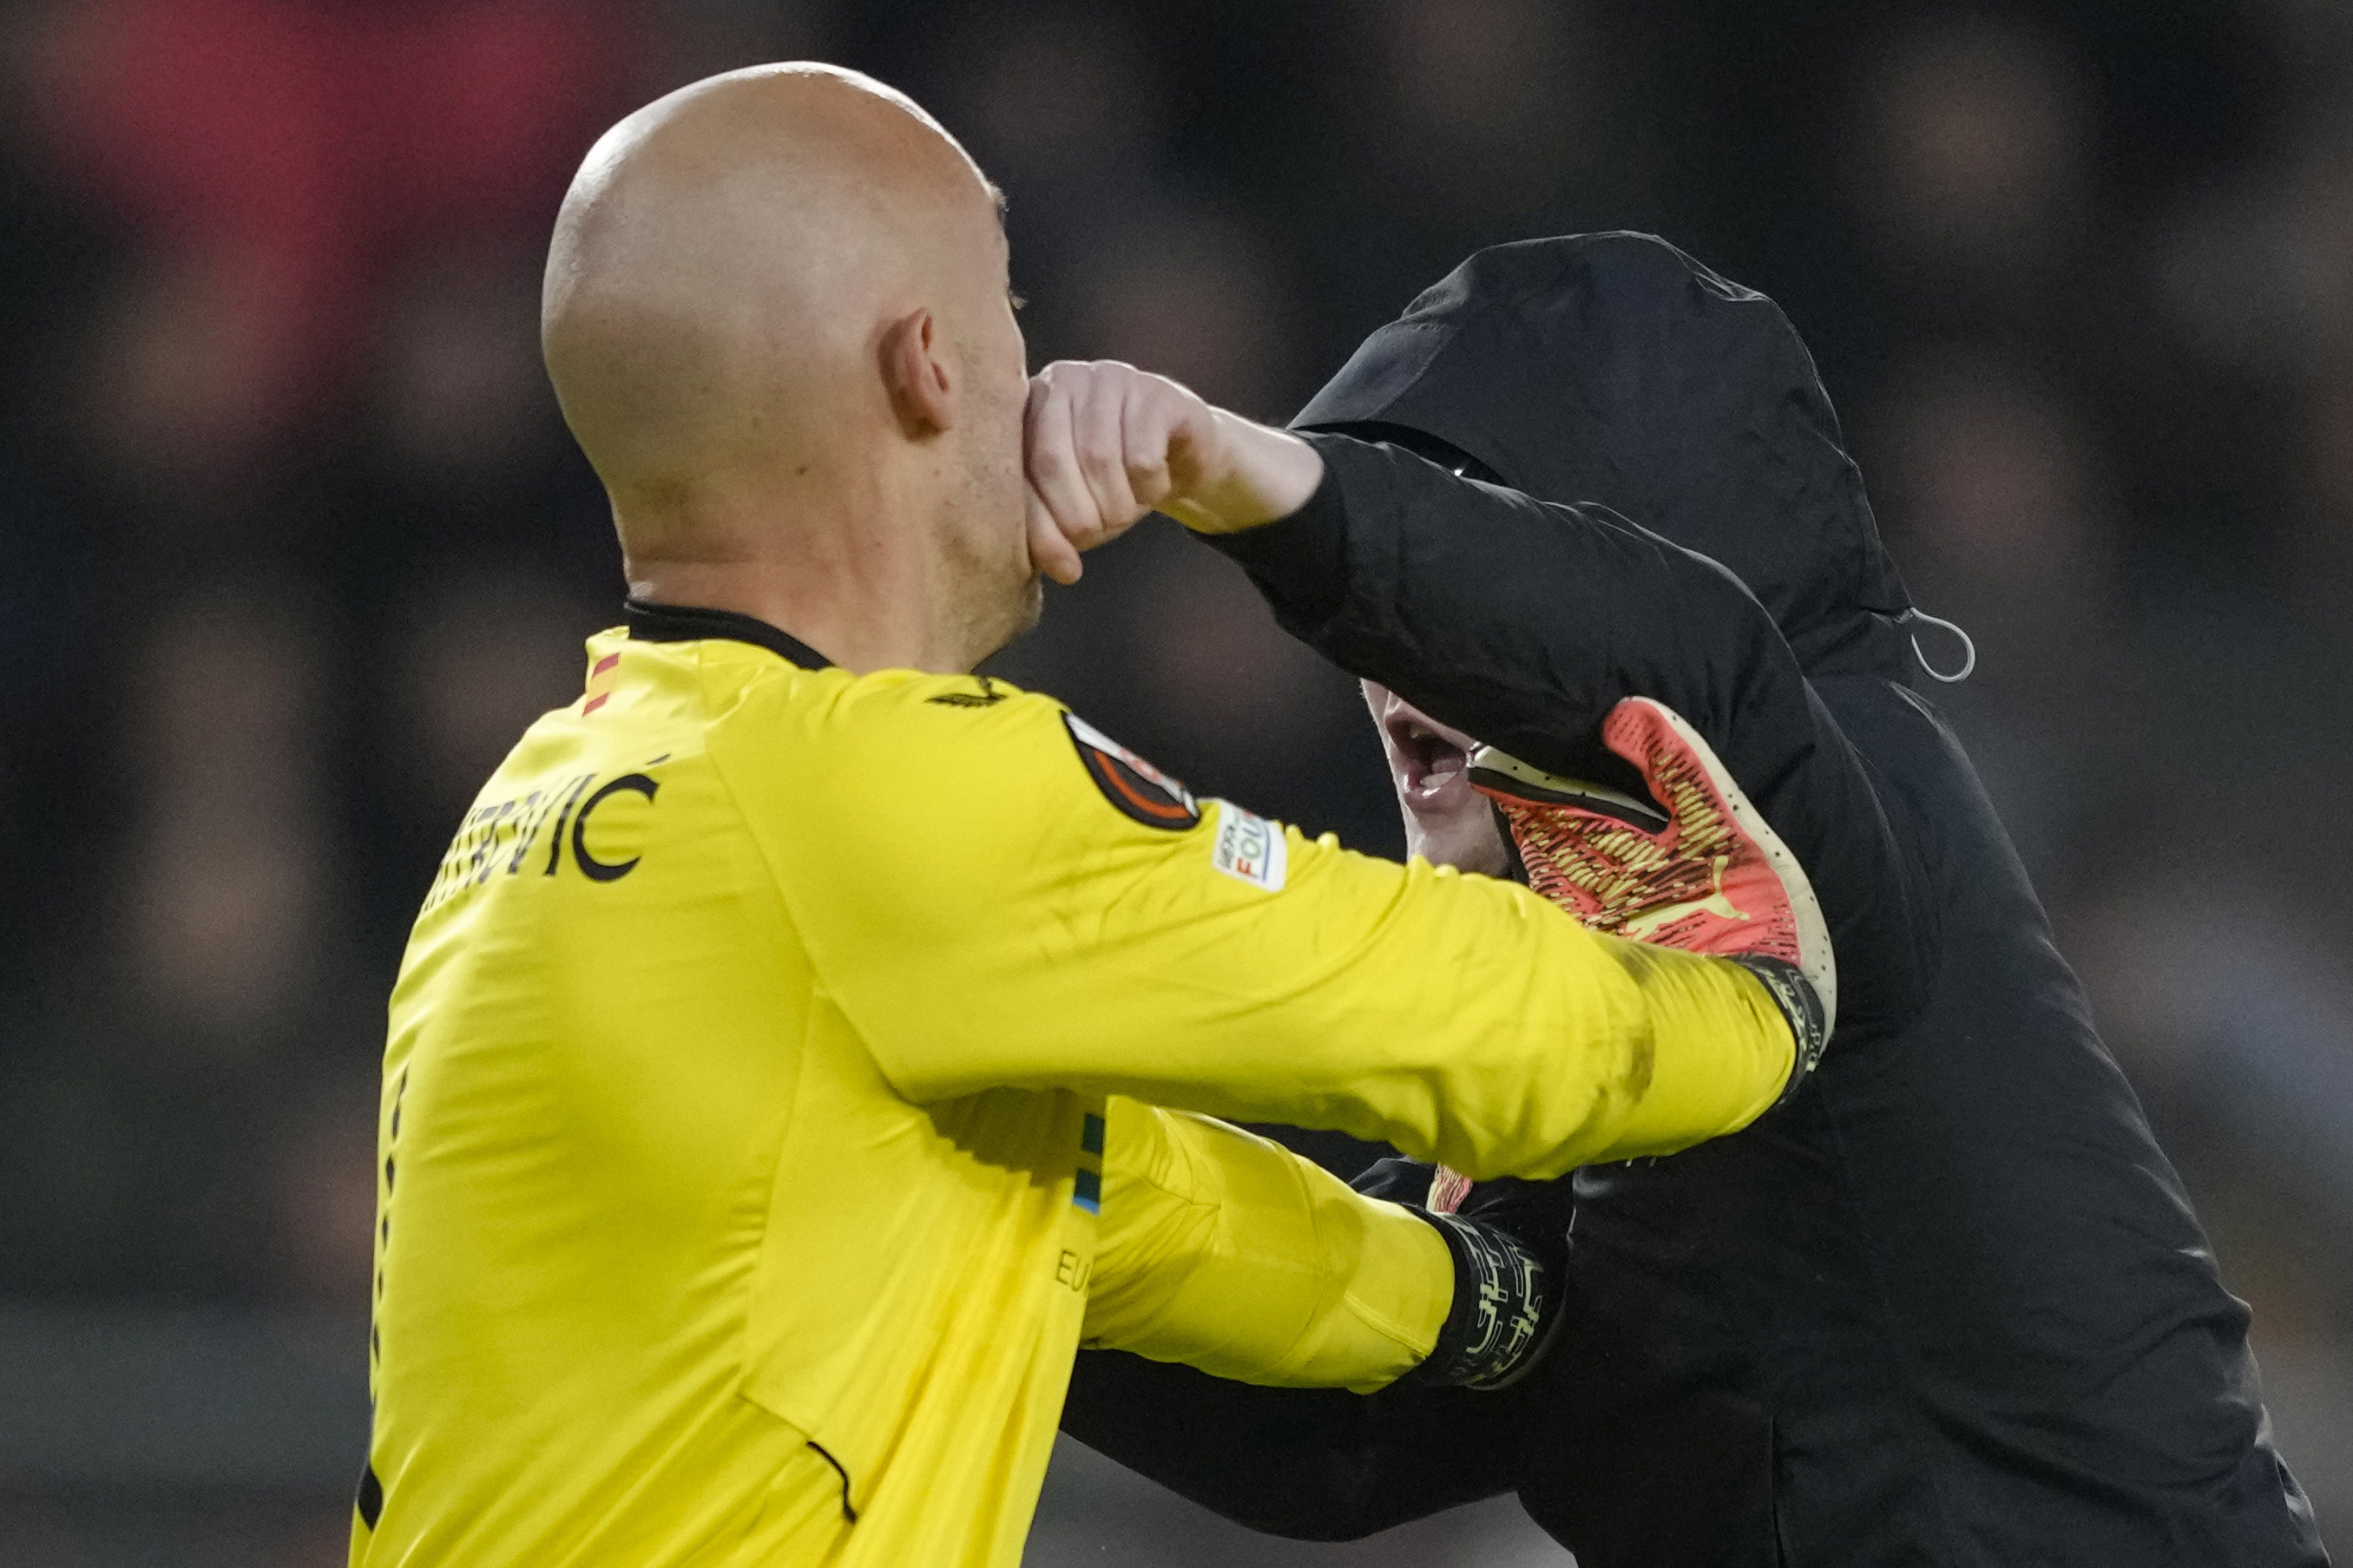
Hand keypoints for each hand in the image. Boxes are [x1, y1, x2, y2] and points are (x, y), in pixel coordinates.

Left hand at [1022, 359, 1324, 583]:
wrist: (1183, 459)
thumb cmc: (1115, 484)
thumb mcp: (1074, 511)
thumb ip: (1050, 534)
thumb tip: (1063, 569)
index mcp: (1028, 404)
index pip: (1018, 468)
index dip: (1039, 524)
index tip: (1064, 565)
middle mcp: (1064, 380)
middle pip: (1051, 459)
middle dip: (1076, 515)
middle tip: (1098, 535)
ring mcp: (1112, 378)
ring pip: (1099, 457)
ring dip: (1116, 504)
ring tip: (1126, 512)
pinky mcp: (1158, 392)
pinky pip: (1143, 455)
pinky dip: (1149, 487)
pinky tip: (1154, 485)